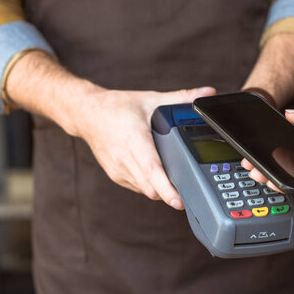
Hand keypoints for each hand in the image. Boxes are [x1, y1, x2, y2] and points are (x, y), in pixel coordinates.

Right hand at [73, 86, 215, 209]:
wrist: (86, 114)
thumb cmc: (116, 107)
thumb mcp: (151, 99)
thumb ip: (181, 97)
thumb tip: (207, 92)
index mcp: (134, 139)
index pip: (152, 170)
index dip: (166, 189)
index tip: (179, 201)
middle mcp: (124, 158)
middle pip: (151, 188)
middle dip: (169, 193)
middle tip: (187, 190)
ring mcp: (118, 170)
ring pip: (145, 190)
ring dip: (159, 189)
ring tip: (172, 180)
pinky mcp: (115, 176)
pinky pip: (138, 187)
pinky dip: (149, 185)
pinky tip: (154, 174)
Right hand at [242, 107, 293, 216]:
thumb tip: (291, 113)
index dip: (278, 140)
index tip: (262, 139)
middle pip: (287, 160)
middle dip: (267, 158)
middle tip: (251, 158)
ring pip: (287, 176)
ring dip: (269, 173)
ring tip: (254, 169)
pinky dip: (281, 187)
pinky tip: (270, 180)